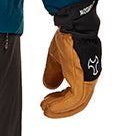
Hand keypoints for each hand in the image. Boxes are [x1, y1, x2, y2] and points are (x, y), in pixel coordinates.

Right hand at [41, 0, 100, 118]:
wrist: (73, 26)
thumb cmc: (67, 37)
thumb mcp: (56, 58)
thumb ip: (54, 73)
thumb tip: (48, 87)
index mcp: (84, 72)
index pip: (76, 94)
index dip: (62, 101)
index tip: (47, 102)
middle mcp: (89, 77)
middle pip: (78, 102)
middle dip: (61, 108)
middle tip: (45, 110)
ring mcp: (88, 78)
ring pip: (77, 103)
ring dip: (60, 108)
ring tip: (45, 109)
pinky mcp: (83, 78)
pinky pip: (74, 98)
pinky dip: (61, 104)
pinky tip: (49, 105)